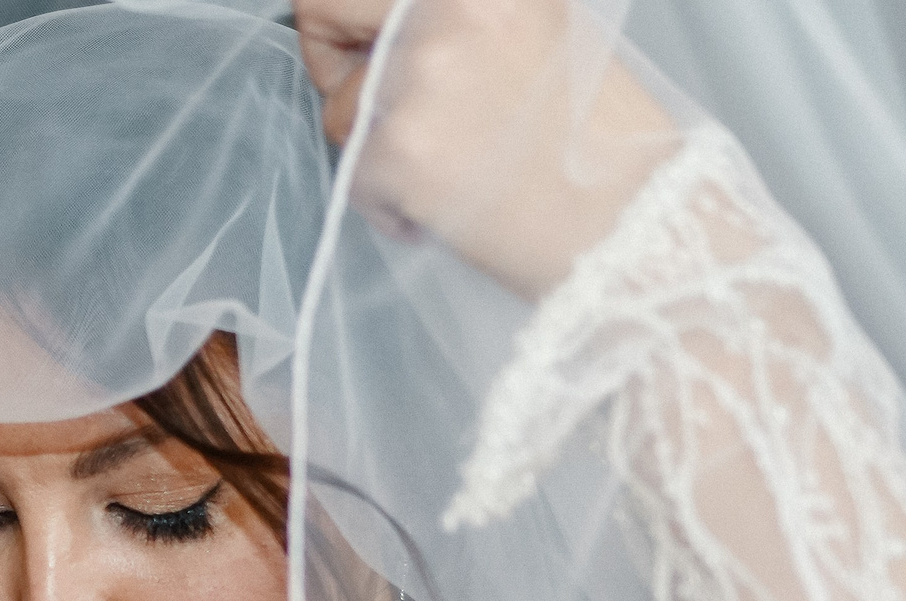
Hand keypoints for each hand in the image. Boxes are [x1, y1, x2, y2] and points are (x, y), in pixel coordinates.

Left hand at [295, 0, 678, 296]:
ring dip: (378, 151)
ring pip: (341, 112)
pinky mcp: (401, 149)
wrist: (632, 226)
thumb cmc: (591, 143)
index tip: (367, 55)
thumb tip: (378, 29)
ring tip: (454, 168)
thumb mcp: (532, 31)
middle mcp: (452, 8)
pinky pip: (352, 178)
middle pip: (319, 6)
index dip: (349, 20)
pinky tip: (450, 204)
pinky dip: (390, 204)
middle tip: (384, 110)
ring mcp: (423, 76)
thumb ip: (456, 17)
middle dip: (338, 65)